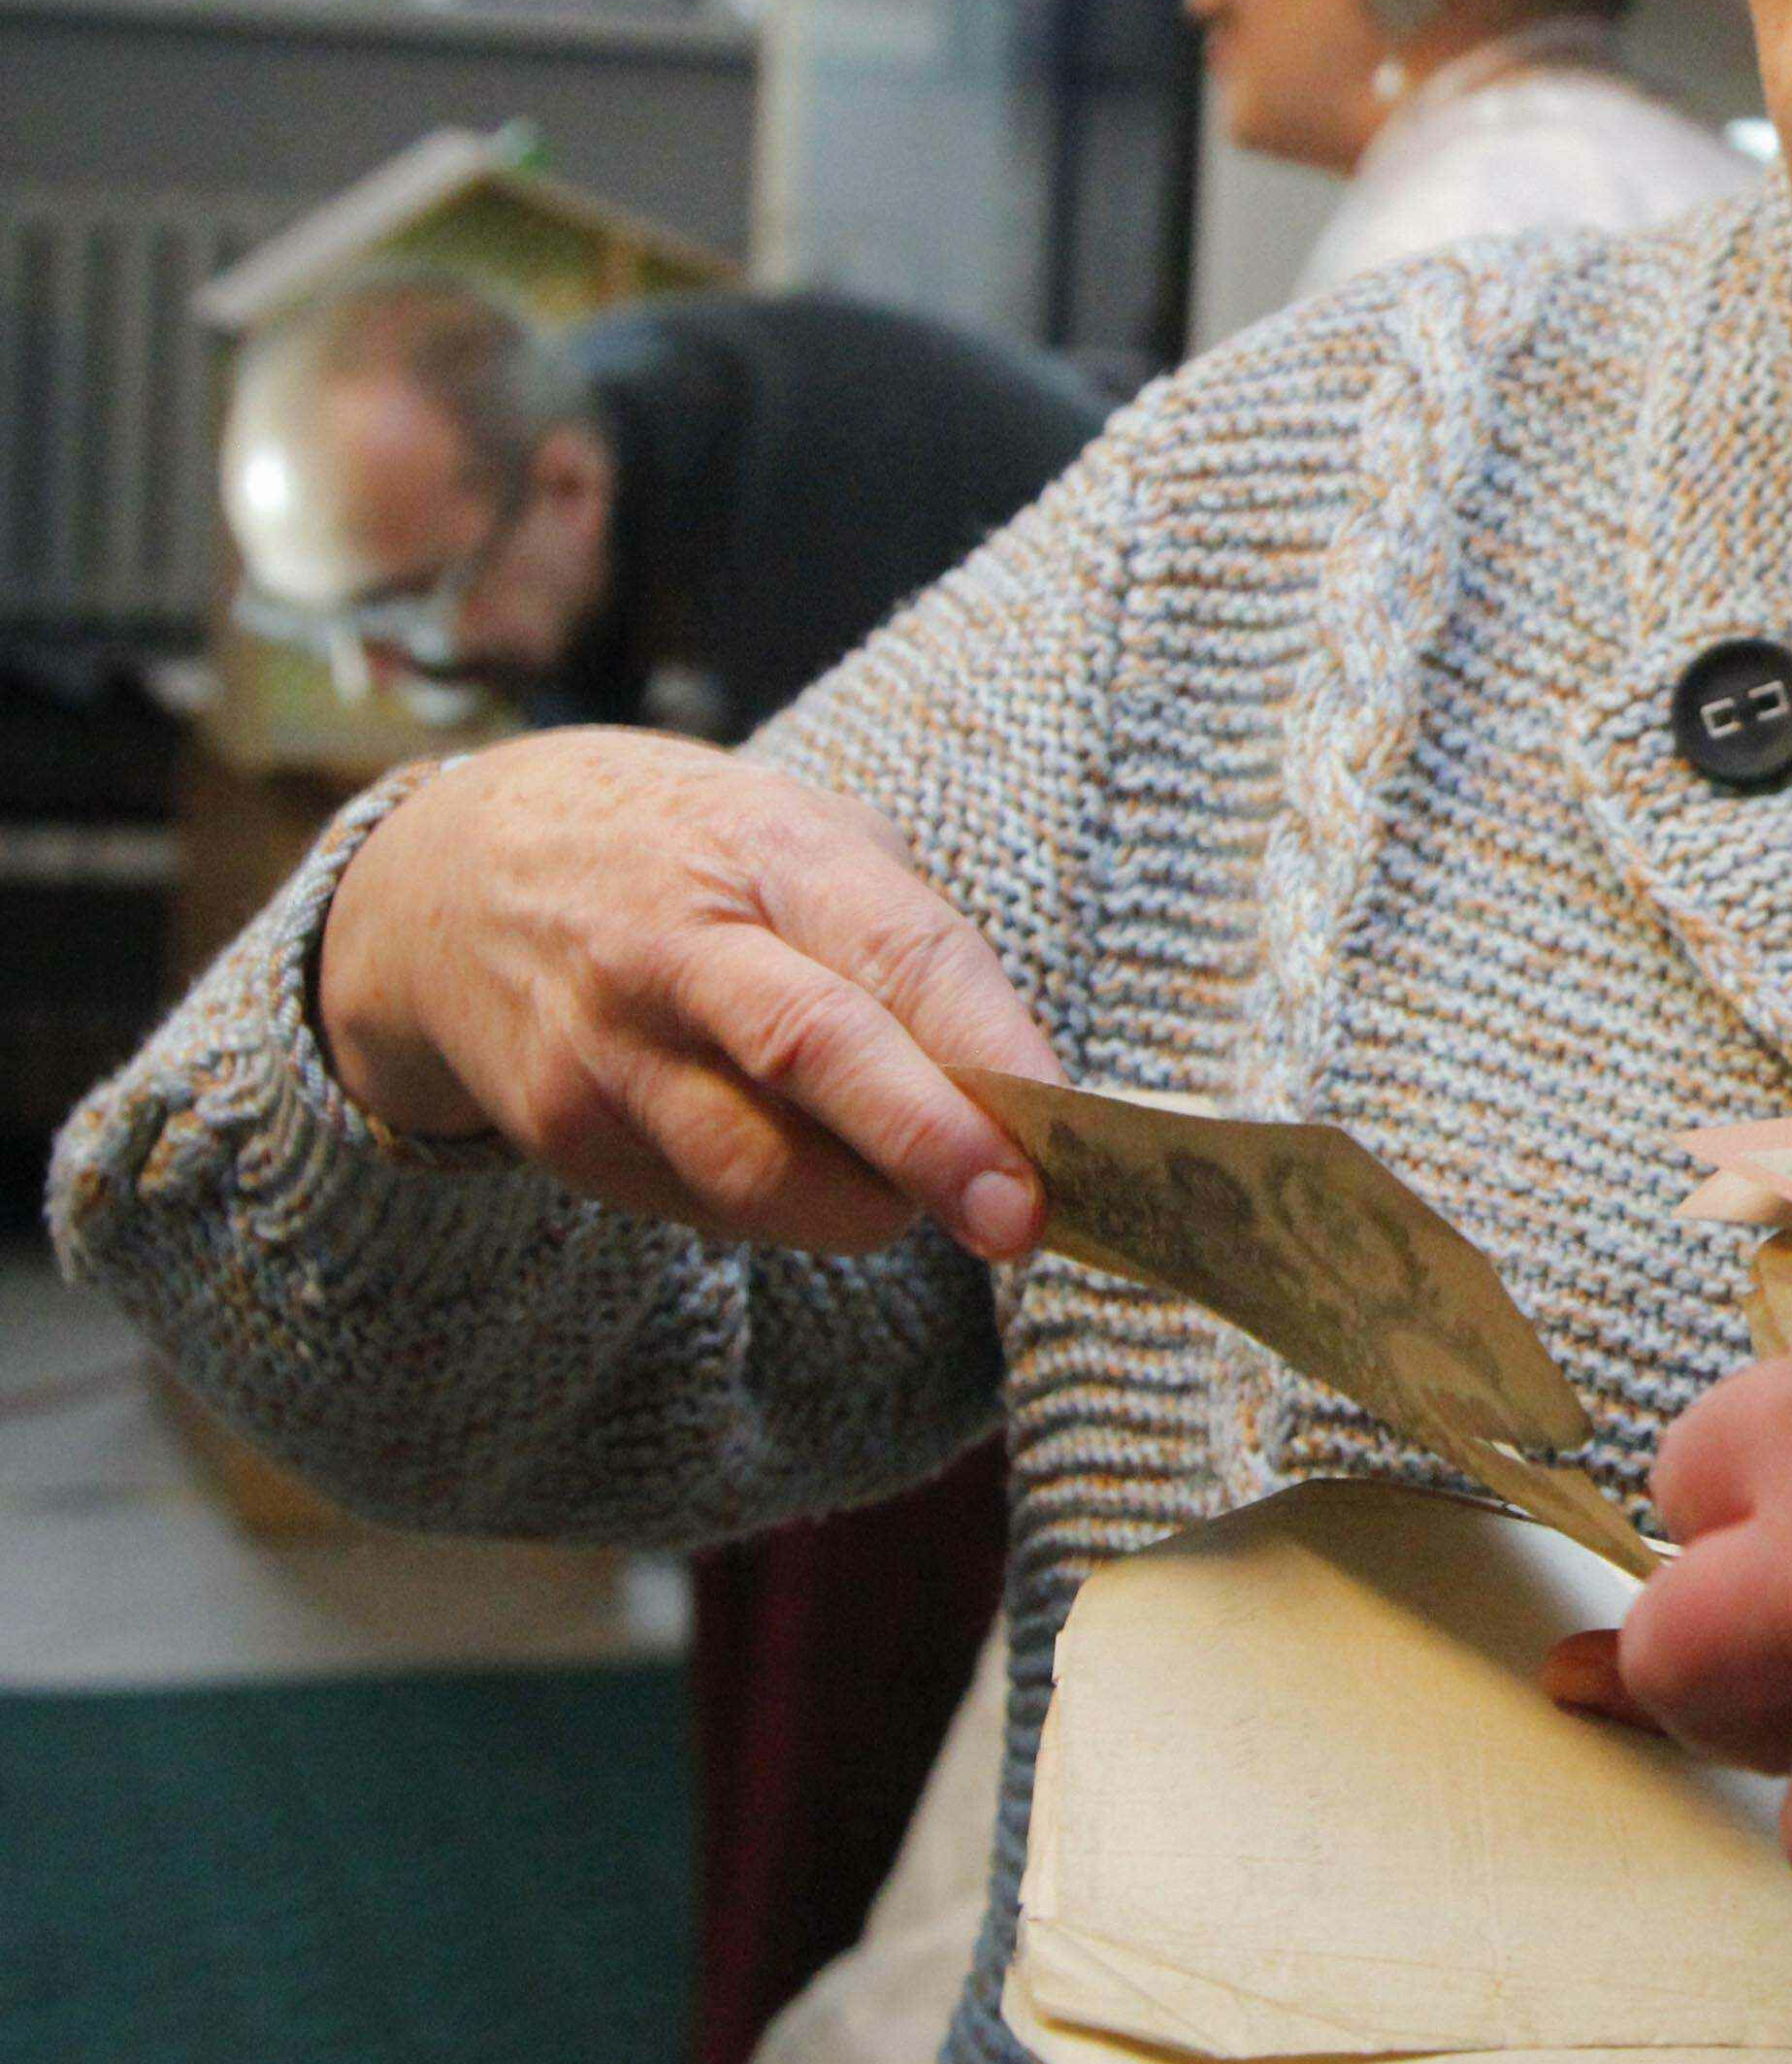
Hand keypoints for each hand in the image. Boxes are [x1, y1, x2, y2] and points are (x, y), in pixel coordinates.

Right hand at [313, 726, 1056, 1260]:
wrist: (456, 874)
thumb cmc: (696, 859)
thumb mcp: (810, 843)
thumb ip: (909, 952)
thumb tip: (1017, 1094)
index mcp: (772, 853)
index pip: (897, 951)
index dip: (987, 1045)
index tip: (1062, 1127)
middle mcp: (678, 946)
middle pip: (815, 1057)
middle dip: (929, 1148)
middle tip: (1018, 1220)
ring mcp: (605, 1046)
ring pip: (755, 1171)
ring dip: (863, 1207)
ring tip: (915, 1193)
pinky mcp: (558, 1131)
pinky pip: (703, 1207)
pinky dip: (780, 1211)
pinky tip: (796, 1166)